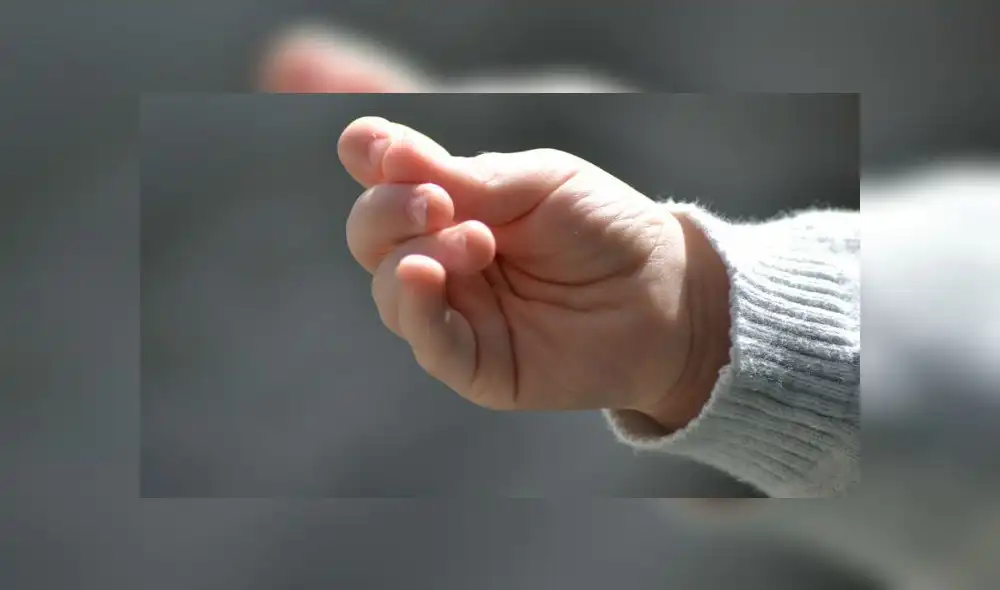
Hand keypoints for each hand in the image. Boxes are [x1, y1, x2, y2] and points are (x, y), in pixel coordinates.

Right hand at [341, 117, 730, 429]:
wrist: (665, 294)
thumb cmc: (606, 228)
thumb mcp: (539, 183)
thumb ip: (466, 178)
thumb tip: (379, 150)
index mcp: (456, 205)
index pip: (387, 181)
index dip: (369, 160)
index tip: (371, 148)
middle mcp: (444, 258)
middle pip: (371, 236)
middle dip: (387, 211)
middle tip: (436, 202)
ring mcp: (457, 312)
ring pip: (390, 289)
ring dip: (415, 255)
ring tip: (477, 242)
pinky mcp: (476, 364)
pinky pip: (427, 342)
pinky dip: (416, 309)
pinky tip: (426, 276)